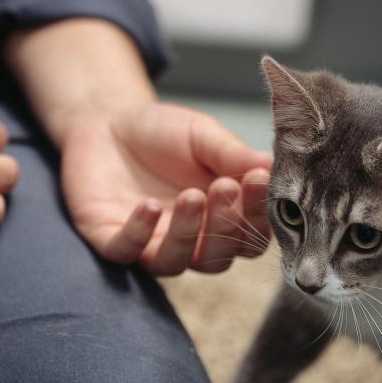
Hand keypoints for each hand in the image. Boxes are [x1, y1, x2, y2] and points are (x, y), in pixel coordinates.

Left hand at [61, 102, 272, 274]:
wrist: (107, 120)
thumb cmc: (163, 131)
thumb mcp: (204, 135)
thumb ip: (234, 154)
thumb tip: (274, 166)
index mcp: (222, 216)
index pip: (252, 233)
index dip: (258, 214)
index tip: (257, 178)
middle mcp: (191, 239)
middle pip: (218, 257)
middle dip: (226, 226)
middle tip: (225, 188)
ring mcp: (151, 243)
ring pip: (176, 262)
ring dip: (187, 234)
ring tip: (191, 196)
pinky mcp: (111, 239)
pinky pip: (127, 251)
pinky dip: (139, 232)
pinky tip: (150, 206)